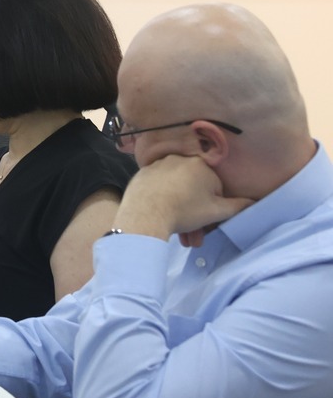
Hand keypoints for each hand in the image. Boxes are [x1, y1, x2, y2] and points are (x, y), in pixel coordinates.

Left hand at [115, 153, 254, 245]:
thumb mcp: (217, 211)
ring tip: (180, 236)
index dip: (212, 209)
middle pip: (193, 192)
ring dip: (180, 213)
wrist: (144, 215)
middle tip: (193, 237)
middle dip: (195, 217)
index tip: (207, 224)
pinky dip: (163, 203)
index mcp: (200, 164)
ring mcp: (158, 166)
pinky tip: (162, 219)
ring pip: (176, 192)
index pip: (214, 188)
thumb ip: (238, 206)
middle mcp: (179, 160)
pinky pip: (159, 189)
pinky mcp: (142, 175)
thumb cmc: (184, 211)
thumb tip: (254, 202)